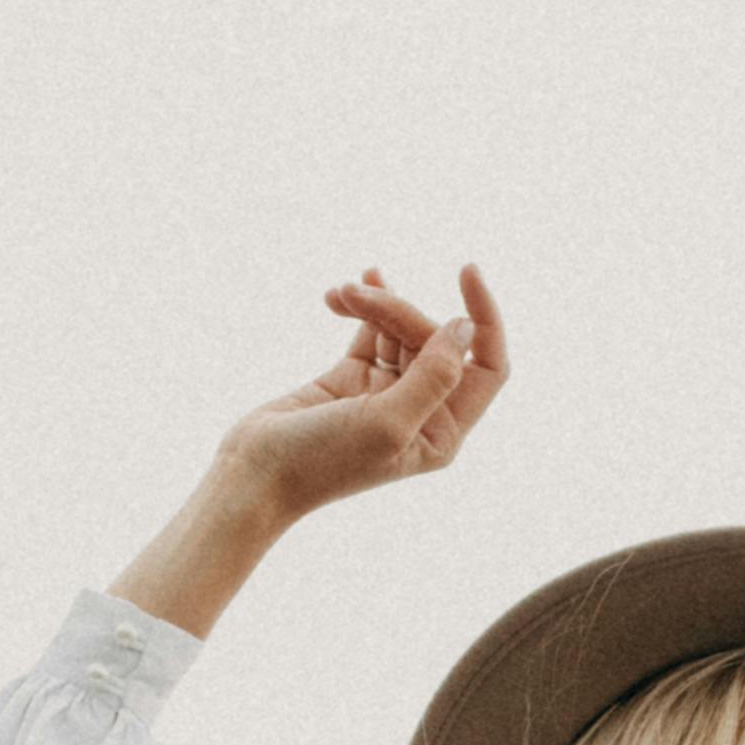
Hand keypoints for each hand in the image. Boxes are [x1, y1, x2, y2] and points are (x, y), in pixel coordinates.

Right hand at [225, 263, 510, 523]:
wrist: (258, 473)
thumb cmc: (323, 460)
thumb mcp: (388, 422)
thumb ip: (433, 376)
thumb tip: (464, 327)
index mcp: (441, 433)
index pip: (487, 368)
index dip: (485, 320)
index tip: (466, 271)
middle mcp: (422, 413)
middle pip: (436, 338)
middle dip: (401, 309)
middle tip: (359, 297)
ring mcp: (388, 393)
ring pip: (402, 327)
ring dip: (376, 303)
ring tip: (341, 295)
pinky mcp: (354, 377)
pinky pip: (373, 328)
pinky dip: (359, 306)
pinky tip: (337, 295)